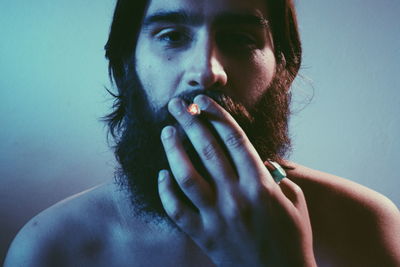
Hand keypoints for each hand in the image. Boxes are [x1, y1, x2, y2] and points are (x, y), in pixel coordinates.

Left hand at [158, 95, 315, 266]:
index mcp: (260, 185)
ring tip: (166, 132)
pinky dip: (166, 191)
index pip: (234, 139)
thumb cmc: (292, 238)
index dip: (217, 115)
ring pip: (187, 176)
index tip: (203, 101)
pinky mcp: (204, 236)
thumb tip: (261, 160)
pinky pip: (177, 210)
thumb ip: (278, 177)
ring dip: (173, 150)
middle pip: (207, 149)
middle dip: (189, 121)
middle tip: (175, 105)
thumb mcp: (295, 201)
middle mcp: (236, 197)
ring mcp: (217, 217)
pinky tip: (162, 174)